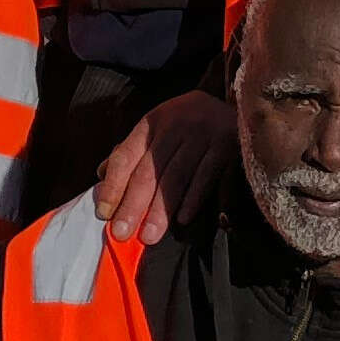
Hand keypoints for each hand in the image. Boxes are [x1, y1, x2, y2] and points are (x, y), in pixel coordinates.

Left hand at [92, 89, 238, 245]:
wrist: (239, 105)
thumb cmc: (190, 123)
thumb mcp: (159, 129)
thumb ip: (132, 151)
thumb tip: (101, 175)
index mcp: (152, 123)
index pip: (126, 156)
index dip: (113, 185)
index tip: (104, 213)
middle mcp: (175, 126)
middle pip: (149, 171)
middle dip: (133, 204)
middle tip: (123, 233)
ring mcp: (202, 135)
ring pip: (176, 177)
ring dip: (161, 209)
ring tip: (149, 235)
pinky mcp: (227, 145)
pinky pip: (206, 176)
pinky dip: (194, 198)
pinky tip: (183, 219)